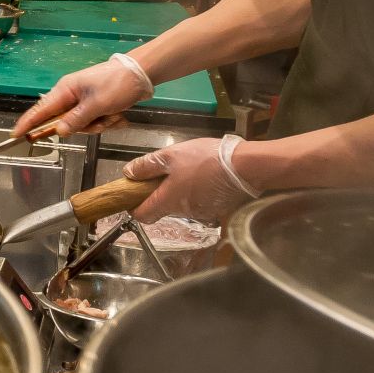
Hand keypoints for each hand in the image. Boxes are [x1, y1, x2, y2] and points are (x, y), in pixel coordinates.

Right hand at [12, 56, 151, 136]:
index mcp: (65, 91)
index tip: (14, 135)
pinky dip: (107, 122)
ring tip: (114, 114)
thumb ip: (75, 120)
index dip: (27, 124)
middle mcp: (71, 97)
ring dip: (100, 124)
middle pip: (65, 123)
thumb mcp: (97, 104)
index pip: (40, 111)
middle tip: (100, 120)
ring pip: (82, 125)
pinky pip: (95, 123)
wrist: (141, 74)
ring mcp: (83, 102)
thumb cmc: (116, 84)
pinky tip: (118, 114)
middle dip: (85, 126)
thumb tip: (58, 131)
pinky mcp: (95, 106)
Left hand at [123, 136, 257, 224]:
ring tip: (187, 169)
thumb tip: (128, 174)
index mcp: (168, 201)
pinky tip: (203, 175)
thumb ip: (146, 166)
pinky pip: (198, 202)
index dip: (134, 206)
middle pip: (161, 208)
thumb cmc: (205, 160)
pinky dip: (195, 192)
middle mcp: (182, 212)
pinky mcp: (216, 209)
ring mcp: (201, 213)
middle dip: (158, 193)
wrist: (245, 166)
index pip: (142, 216)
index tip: (133, 194)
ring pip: (180, 205)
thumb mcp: (169, 156)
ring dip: (178, 191)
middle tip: (163, 172)